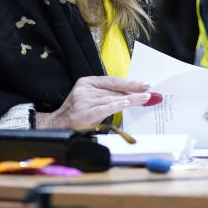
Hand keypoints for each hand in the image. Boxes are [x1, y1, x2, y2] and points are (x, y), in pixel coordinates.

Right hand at [36, 76, 150, 128]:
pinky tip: (129, 103)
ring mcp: (84, 101)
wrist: (55, 127)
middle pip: (115, 89)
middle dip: (135, 91)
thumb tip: (131, 95)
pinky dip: (118, 105)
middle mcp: (85, 89)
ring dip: (132, 98)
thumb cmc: (77, 114)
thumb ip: (106, 96)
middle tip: (152, 93)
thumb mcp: (89, 99)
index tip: (146, 85)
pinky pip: (105, 107)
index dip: (130, 82)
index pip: (113, 80)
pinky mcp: (84, 113)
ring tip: (146, 99)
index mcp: (87, 82)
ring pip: (113, 98)